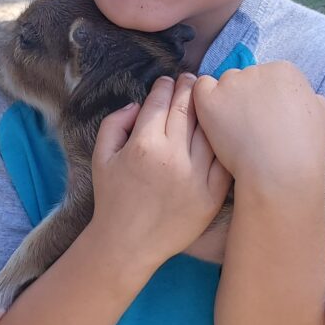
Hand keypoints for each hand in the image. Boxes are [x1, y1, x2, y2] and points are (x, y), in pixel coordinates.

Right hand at [90, 74, 231, 266]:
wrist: (128, 245)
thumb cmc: (112, 199)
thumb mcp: (101, 157)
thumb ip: (114, 123)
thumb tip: (137, 104)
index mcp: (143, 144)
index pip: (160, 102)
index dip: (165, 86)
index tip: (167, 81)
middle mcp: (172, 157)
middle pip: (187, 109)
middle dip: (189, 88)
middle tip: (191, 80)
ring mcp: (195, 176)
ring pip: (208, 129)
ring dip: (209, 110)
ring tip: (209, 100)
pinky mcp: (211, 194)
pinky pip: (222, 158)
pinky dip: (223, 141)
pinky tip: (222, 131)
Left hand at [192, 63, 324, 188]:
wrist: (280, 168)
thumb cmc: (304, 147)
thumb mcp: (322, 116)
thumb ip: (312, 100)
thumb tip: (310, 98)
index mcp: (284, 70)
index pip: (268, 77)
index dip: (265, 99)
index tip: (266, 118)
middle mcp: (257, 69)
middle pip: (245, 79)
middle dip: (245, 98)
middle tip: (249, 126)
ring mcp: (232, 82)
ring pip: (224, 84)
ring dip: (226, 101)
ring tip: (234, 129)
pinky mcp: (210, 98)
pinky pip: (201, 89)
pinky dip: (205, 102)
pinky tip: (214, 120)